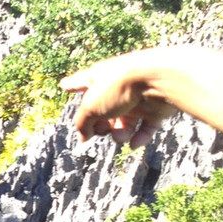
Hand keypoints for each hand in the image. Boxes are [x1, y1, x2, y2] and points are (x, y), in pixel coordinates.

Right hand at [60, 58, 176, 147]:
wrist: (157, 80)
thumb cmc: (119, 85)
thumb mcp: (90, 107)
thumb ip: (82, 124)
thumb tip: (83, 137)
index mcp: (98, 78)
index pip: (81, 82)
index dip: (72, 85)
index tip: (64, 86)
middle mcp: (117, 87)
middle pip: (103, 111)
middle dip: (100, 125)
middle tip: (101, 130)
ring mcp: (137, 98)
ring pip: (124, 123)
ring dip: (119, 134)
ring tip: (120, 136)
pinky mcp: (155, 108)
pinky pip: (146, 128)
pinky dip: (140, 137)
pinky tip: (134, 143)